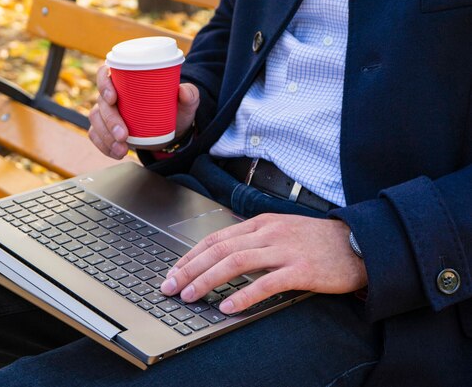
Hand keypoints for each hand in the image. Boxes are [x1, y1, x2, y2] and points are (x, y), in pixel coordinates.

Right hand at [88, 65, 199, 158]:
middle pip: (102, 103)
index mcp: (125, 80)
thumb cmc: (173, 110)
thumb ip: (190, 95)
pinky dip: (104, 146)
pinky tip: (117, 153)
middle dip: (110, 121)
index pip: (106, 74)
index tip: (113, 98)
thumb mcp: (185, 103)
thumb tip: (184, 92)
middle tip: (124, 135)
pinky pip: (96, 136)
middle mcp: (112, 95)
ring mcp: (107, 112)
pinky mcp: (105, 129)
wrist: (170, 131)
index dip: (104, 83)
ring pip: (96, 121)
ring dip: (106, 137)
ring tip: (122, 149)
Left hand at [160, 214, 367, 313]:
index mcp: (261, 223)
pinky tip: (228, 307)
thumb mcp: (281, 230)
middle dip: (190, 268)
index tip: (174, 270)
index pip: (216, 237)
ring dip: (208, 280)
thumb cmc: (318, 240)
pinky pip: (266, 283)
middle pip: (219, 249)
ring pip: (236, 262)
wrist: (359, 242)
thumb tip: (223, 255)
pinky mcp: (301, 269)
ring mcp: (285, 250)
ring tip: (190, 296)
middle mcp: (269, 233)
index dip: (191, 255)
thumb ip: (254, 239)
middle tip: (171, 285)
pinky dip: (244, 296)